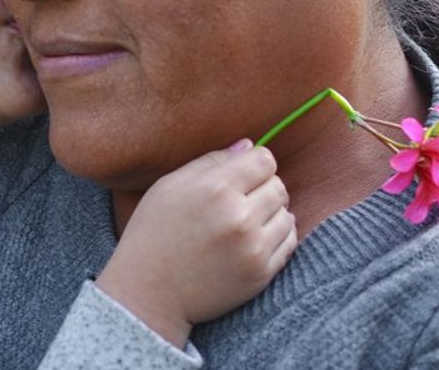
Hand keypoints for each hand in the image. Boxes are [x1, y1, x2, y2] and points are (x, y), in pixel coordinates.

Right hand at [96, 140, 296, 347]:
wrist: (149, 292)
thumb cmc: (153, 232)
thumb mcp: (169, 186)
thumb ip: (210, 161)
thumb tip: (248, 146)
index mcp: (214, 188)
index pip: (264, 159)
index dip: (254, 163)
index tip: (242, 174)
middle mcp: (239, 216)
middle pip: (278, 186)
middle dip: (262, 188)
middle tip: (239, 200)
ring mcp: (253, 247)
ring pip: (287, 213)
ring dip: (271, 213)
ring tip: (244, 221)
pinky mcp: (261, 273)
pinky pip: (289, 242)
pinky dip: (276, 236)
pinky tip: (252, 239)